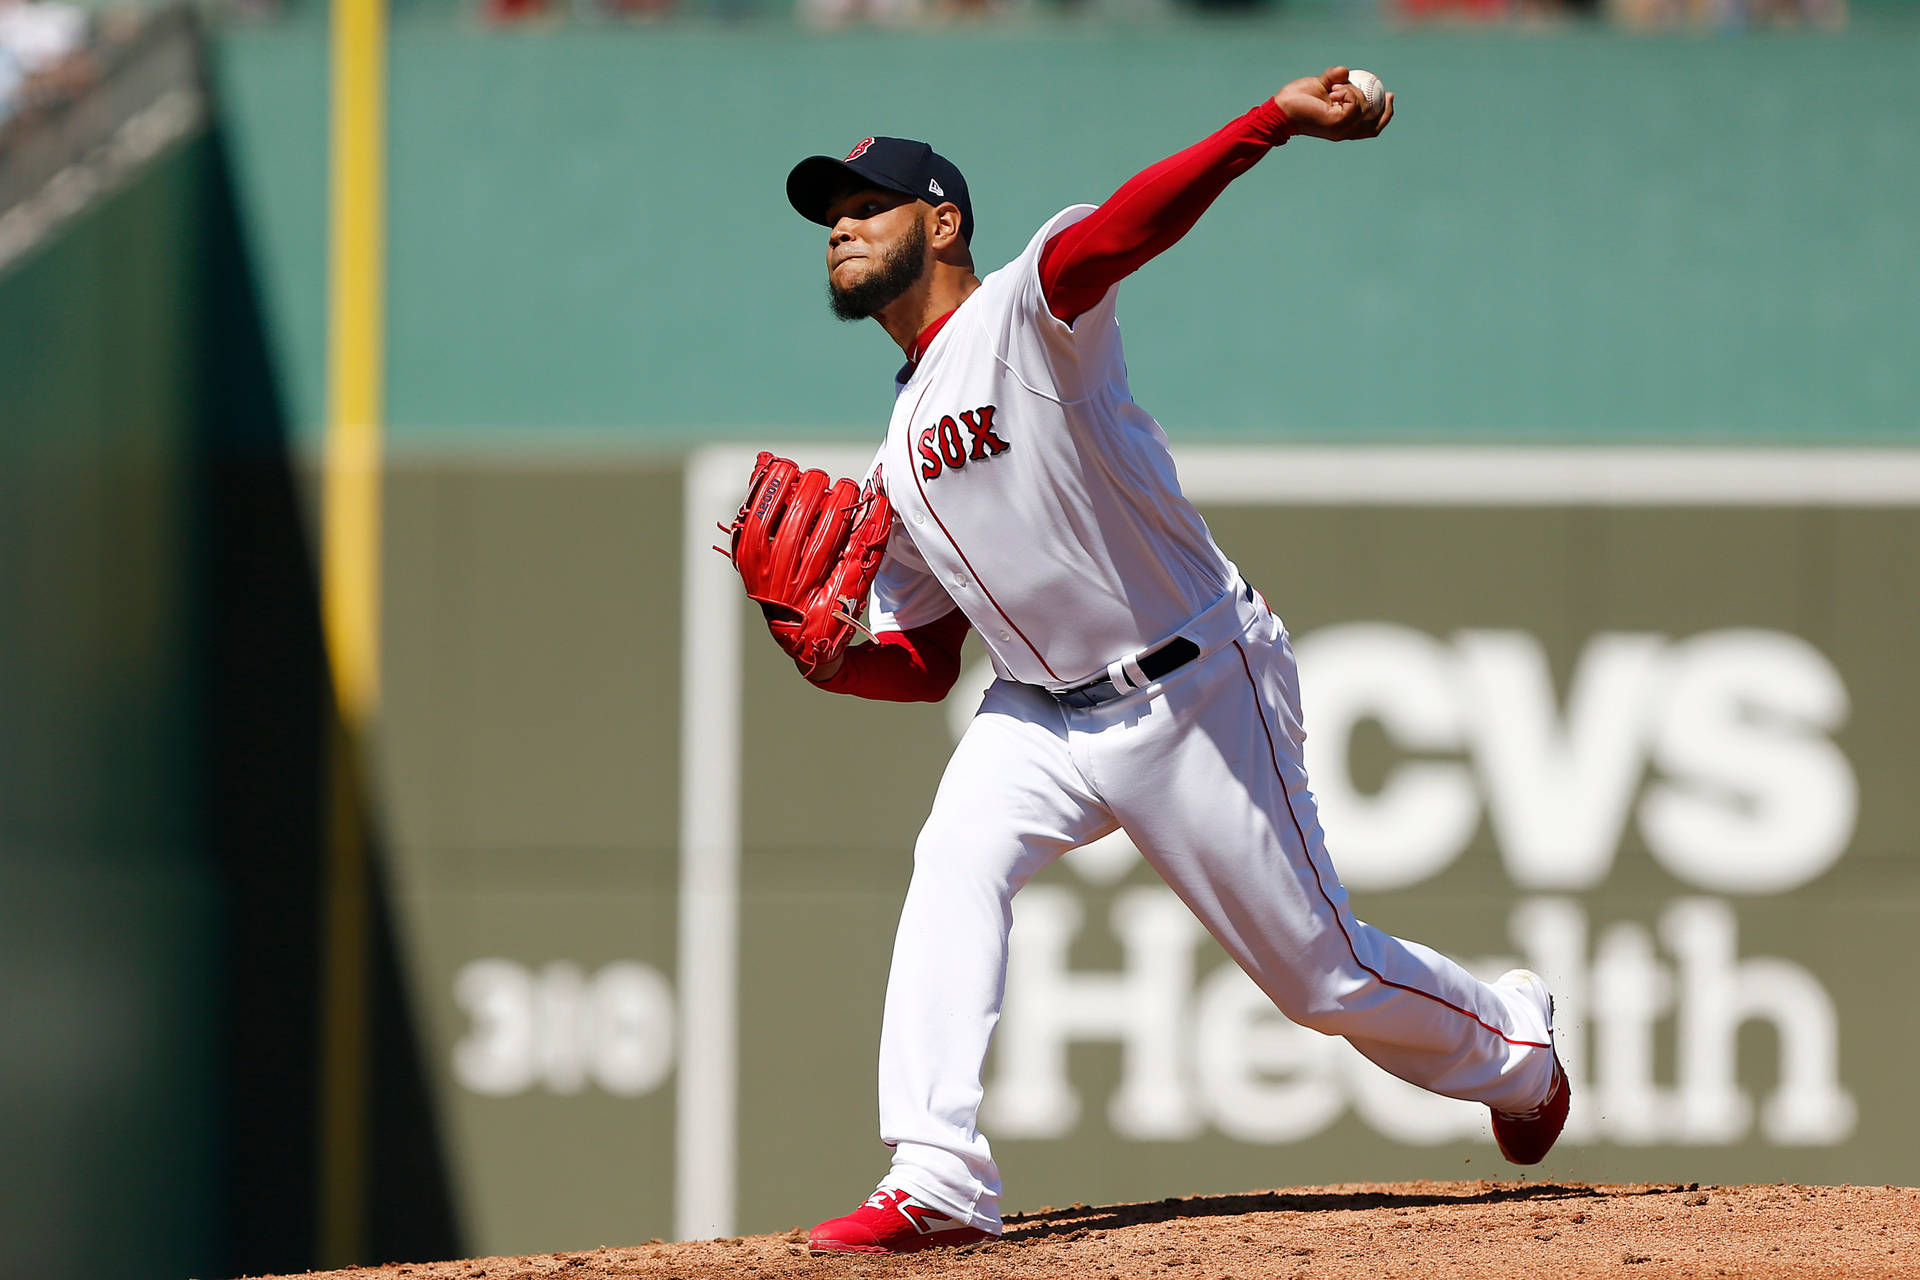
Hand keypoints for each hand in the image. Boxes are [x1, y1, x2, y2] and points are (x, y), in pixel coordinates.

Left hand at [1273, 66, 1393, 141]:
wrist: (1281, 108)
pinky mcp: (1337, 124)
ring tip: (1335, 88)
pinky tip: (1334, 90)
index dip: (1384, 114)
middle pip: (1374, 126)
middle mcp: (1344, 132)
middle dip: (1385, 109)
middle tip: (1388, 92)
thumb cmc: (1297, 99)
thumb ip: (1334, 78)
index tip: (1389, 96)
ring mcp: (1341, 130)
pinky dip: (1349, 93)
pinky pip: (1354, 105)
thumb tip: (1346, 71)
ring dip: (1356, 93)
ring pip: (1365, 110)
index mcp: (1343, 126)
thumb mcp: (1321, 85)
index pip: (1370, 127)